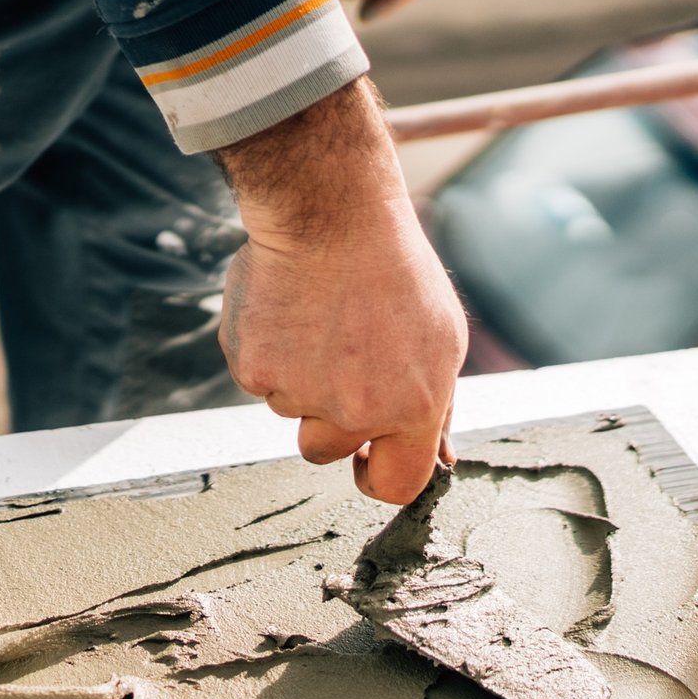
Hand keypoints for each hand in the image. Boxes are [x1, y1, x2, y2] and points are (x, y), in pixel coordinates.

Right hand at [220, 214, 465, 503]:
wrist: (329, 213)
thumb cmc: (393, 269)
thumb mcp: (442, 337)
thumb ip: (436, 405)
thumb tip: (438, 458)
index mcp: (414, 407)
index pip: (395, 485)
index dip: (375, 478)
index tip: (364, 461)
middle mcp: (357, 410)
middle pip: (324, 451)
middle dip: (326, 420)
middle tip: (333, 362)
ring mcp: (302, 393)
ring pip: (290, 408)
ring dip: (298, 377)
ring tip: (317, 318)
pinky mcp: (255, 370)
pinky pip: (259, 380)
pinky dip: (268, 351)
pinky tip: (288, 308)